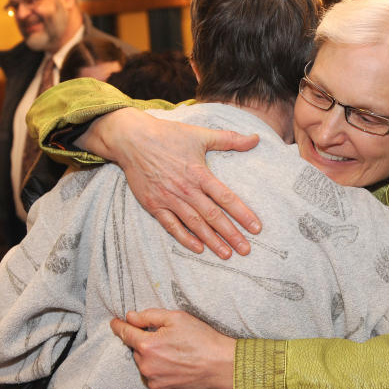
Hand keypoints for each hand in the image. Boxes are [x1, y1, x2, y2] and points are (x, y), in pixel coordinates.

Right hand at [81, 108, 261, 257]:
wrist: (132, 139)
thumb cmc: (168, 135)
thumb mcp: (201, 134)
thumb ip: (230, 139)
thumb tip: (256, 138)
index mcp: (199, 173)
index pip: (225, 198)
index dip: (242, 214)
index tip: (256, 228)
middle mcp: (186, 189)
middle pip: (213, 216)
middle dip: (231, 234)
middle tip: (245, 250)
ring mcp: (169, 199)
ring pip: (194, 224)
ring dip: (211, 241)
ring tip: (226, 254)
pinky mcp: (154, 205)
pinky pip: (171, 226)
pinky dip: (184, 238)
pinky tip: (198, 248)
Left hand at [111, 309, 235, 388]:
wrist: (223, 365)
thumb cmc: (202, 339)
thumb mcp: (177, 318)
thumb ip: (149, 316)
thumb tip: (130, 317)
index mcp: (148, 346)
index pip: (125, 334)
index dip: (119, 326)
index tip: (115, 323)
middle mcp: (147, 367)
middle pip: (138, 352)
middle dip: (147, 346)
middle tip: (170, 342)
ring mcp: (155, 384)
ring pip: (147, 369)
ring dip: (155, 363)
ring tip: (177, 358)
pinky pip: (156, 385)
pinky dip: (163, 378)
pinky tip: (178, 372)